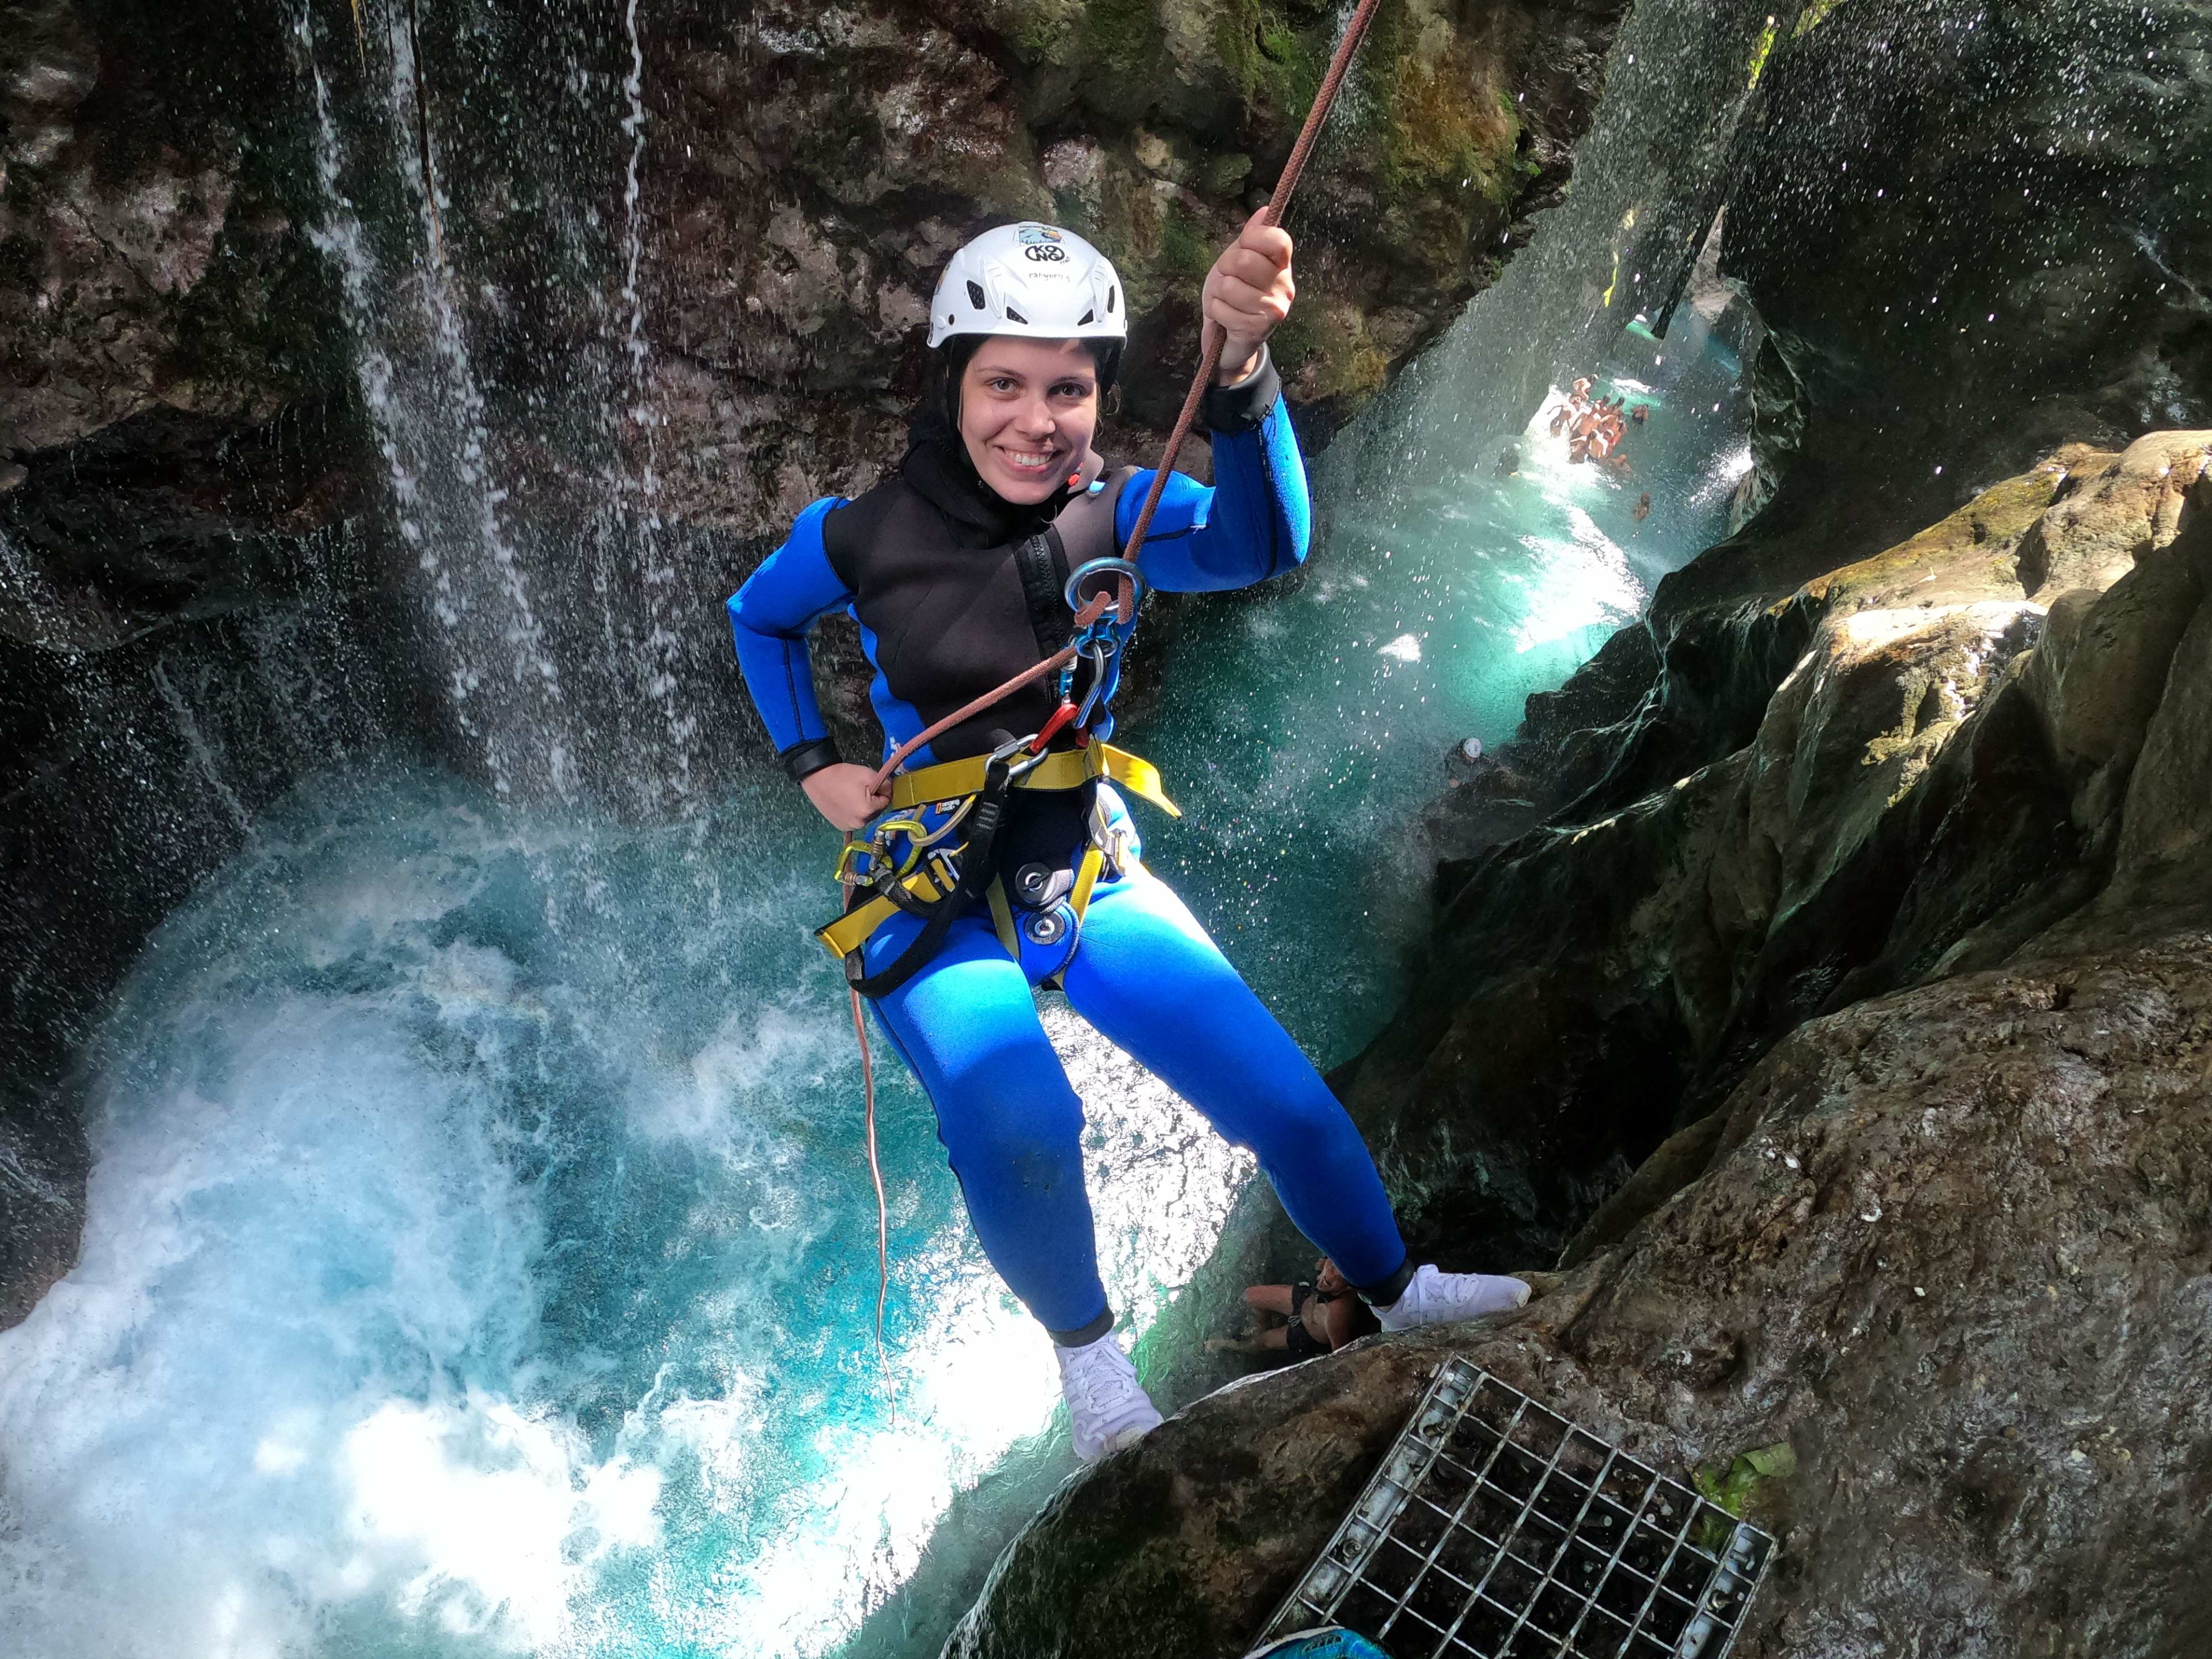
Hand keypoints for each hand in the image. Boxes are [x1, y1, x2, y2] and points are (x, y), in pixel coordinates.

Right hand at [801, 763, 889, 831]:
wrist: (818, 778)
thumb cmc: (843, 775)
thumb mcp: (868, 774)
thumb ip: (885, 784)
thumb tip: (890, 791)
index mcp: (868, 810)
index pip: (886, 801)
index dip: (880, 791)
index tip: (870, 785)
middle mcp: (859, 823)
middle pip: (876, 811)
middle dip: (872, 800)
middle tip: (859, 789)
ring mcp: (849, 827)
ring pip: (865, 817)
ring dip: (863, 808)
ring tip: (851, 795)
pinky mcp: (841, 827)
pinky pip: (854, 820)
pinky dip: (853, 813)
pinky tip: (845, 803)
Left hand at [1202, 208, 1294, 384]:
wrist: (1229, 339)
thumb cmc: (1234, 295)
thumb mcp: (1238, 260)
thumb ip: (1251, 237)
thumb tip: (1265, 211)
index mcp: (1282, 265)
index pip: (1277, 239)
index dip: (1252, 238)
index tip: (1243, 247)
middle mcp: (1284, 286)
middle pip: (1244, 260)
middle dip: (1225, 268)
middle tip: (1228, 280)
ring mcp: (1274, 309)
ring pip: (1229, 286)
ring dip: (1218, 294)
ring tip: (1227, 301)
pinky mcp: (1257, 329)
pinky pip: (1221, 308)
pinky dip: (1215, 312)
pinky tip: (1225, 317)